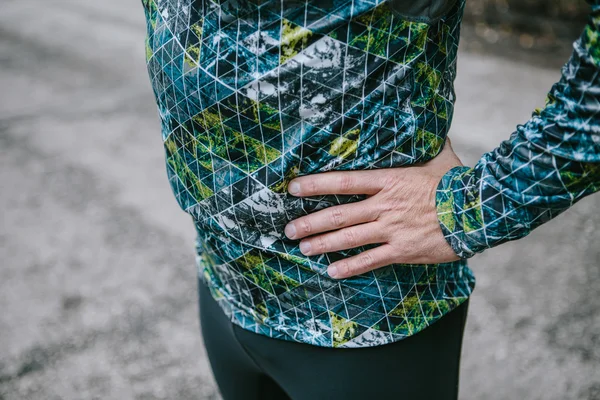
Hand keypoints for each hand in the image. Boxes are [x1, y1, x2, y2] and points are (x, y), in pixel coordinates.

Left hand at [284, 137, 463, 278]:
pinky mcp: (403, 251)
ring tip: (302, 248)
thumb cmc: (458, 182)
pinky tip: (331, 271)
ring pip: (349, 238)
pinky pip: (371, 260)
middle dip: (310, 221)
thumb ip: (424, 141)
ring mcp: (392, 229)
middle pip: (339, 213)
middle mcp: (384, 205)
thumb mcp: (439, 155)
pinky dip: (350, 267)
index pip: (343, 180)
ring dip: (323, 244)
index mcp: (388, 180)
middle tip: (288, 228)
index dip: (315, 184)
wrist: (478, 211)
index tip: (293, 187)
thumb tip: (424, 119)